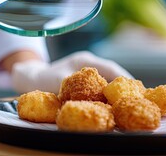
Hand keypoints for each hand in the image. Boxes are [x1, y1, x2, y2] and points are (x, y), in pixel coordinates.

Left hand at [11, 51, 132, 93]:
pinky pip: (100, 85)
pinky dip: (106, 94)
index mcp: (85, 59)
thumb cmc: (42, 79)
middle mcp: (88, 63)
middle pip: (113, 73)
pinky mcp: (83, 79)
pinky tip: (111, 104)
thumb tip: (99, 98)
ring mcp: (86, 70)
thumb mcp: (61, 83)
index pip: (112, 68)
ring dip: (115, 91)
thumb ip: (79, 89)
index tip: (136, 90)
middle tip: (136, 99)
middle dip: (124, 86)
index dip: (125, 79)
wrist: (29, 79)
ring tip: (127, 103)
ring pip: (107, 79)